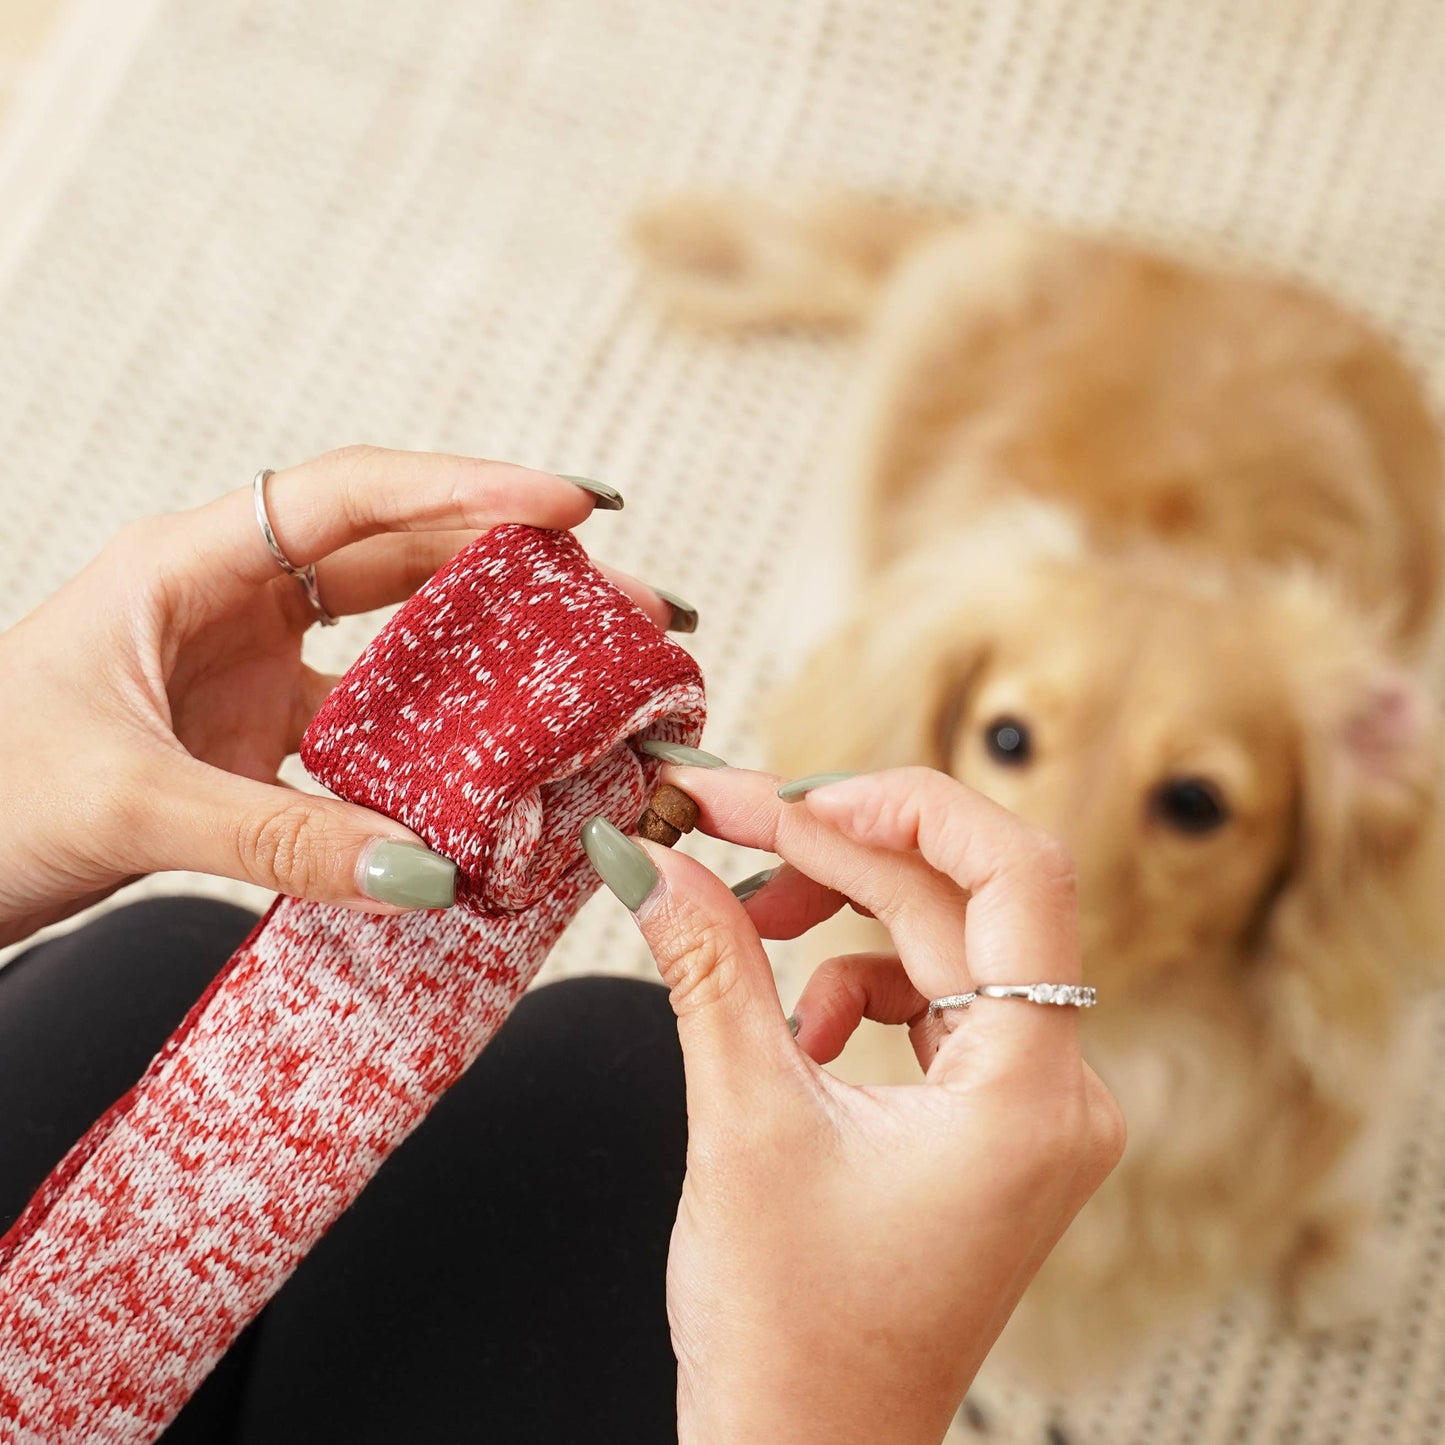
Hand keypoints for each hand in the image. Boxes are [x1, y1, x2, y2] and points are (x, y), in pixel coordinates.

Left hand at [0, 446, 680, 946]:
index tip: (572, 508)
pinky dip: (432, 746)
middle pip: (402, 557)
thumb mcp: (129, 804)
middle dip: (517, 568)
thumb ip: (282, 836)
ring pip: (395, 640)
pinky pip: (369, 727)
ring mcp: (247, 669)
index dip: (468, 490)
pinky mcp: (254, 736)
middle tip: (623, 599)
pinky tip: (493, 771)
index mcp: (188, 564)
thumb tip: (434, 872)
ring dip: (489, 654)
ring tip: (588, 672)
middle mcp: (230, 599)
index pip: (352, 497)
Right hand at [582, 765, 1123, 1444]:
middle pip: (959, 901)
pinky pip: (930, 999)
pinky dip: (853, 983)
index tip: (790, 792)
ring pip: (941, 943)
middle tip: (720, 817)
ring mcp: (1027, 1106)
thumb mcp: (742, 1124)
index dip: (904, 805)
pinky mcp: (988, 1118)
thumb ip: (709, 966)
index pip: (1017, 874)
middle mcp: (1056, 1091)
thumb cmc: (792, 1335)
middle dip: (835, 850)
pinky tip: (796, 1029)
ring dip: (840, 916)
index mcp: (1029, 1094)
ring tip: (747, 929)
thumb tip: (658, 854)